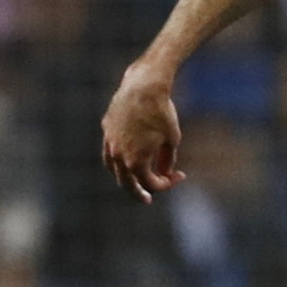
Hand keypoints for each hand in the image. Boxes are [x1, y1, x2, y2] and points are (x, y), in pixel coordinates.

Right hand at [100, 64, 184, 203]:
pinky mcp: (106, 128)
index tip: (179, 176)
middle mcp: (118, 155)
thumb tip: (163, 172)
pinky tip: (127, 157)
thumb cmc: (162, 113)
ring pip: (113, 167)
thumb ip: (166, 160)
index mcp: (135, 162)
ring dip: (125, 176)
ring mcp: (109, 142)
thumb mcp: (172, 139)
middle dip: (139, 192)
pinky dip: (118, 158)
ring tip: (134, 180)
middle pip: (126, 184)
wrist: (143, 87)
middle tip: (147, 199)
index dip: (167, 184)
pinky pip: (110, 150)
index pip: (151, 184)